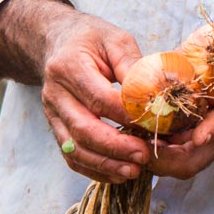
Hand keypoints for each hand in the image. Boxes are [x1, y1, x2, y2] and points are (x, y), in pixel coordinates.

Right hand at [35, 10, 150, 183]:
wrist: (59, 42)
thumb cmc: (92, 39)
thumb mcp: (116, 40)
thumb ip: (135, 65)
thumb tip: (160, 91)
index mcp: (68, 67)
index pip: (99, 98)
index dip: (127, 115)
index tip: (154, 125)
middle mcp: (55, 94)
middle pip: (83, 128)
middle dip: (116, 147)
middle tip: (145, 155)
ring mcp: (52, 114)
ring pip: (75, 148)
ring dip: (106, 164)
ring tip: (134, 171)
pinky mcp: (56, 128)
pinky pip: (72, 155)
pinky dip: (94, 169)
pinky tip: (118, 174)